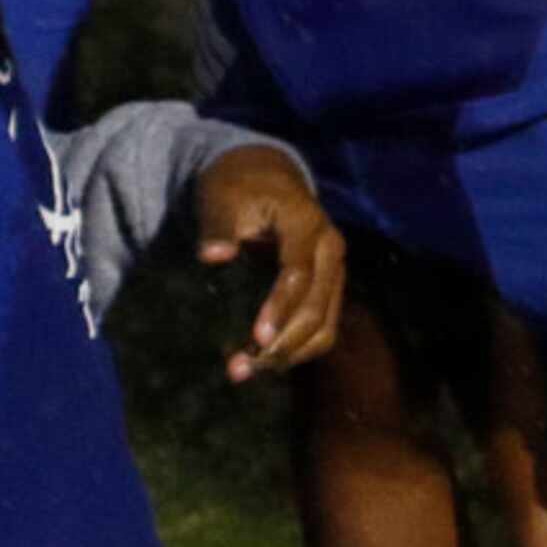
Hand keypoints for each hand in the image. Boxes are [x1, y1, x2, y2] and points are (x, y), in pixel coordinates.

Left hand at [196, 144, 344, 382]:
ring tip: (245, 371)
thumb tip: (212, 255)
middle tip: (239, 368)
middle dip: (281, 343)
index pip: (297, 274)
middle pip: (315, 308)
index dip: (279, 308)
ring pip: (323, 325)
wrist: (265, 176)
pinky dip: (297, 348)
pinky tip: (264, 362)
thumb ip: (217, 225)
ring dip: (289, 353)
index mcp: (306, 222)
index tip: (255, 338)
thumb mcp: (221, 195)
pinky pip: (322, 326)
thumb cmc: (238, 185)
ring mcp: (334, 270)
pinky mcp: (329, 287)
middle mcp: (330, 248)